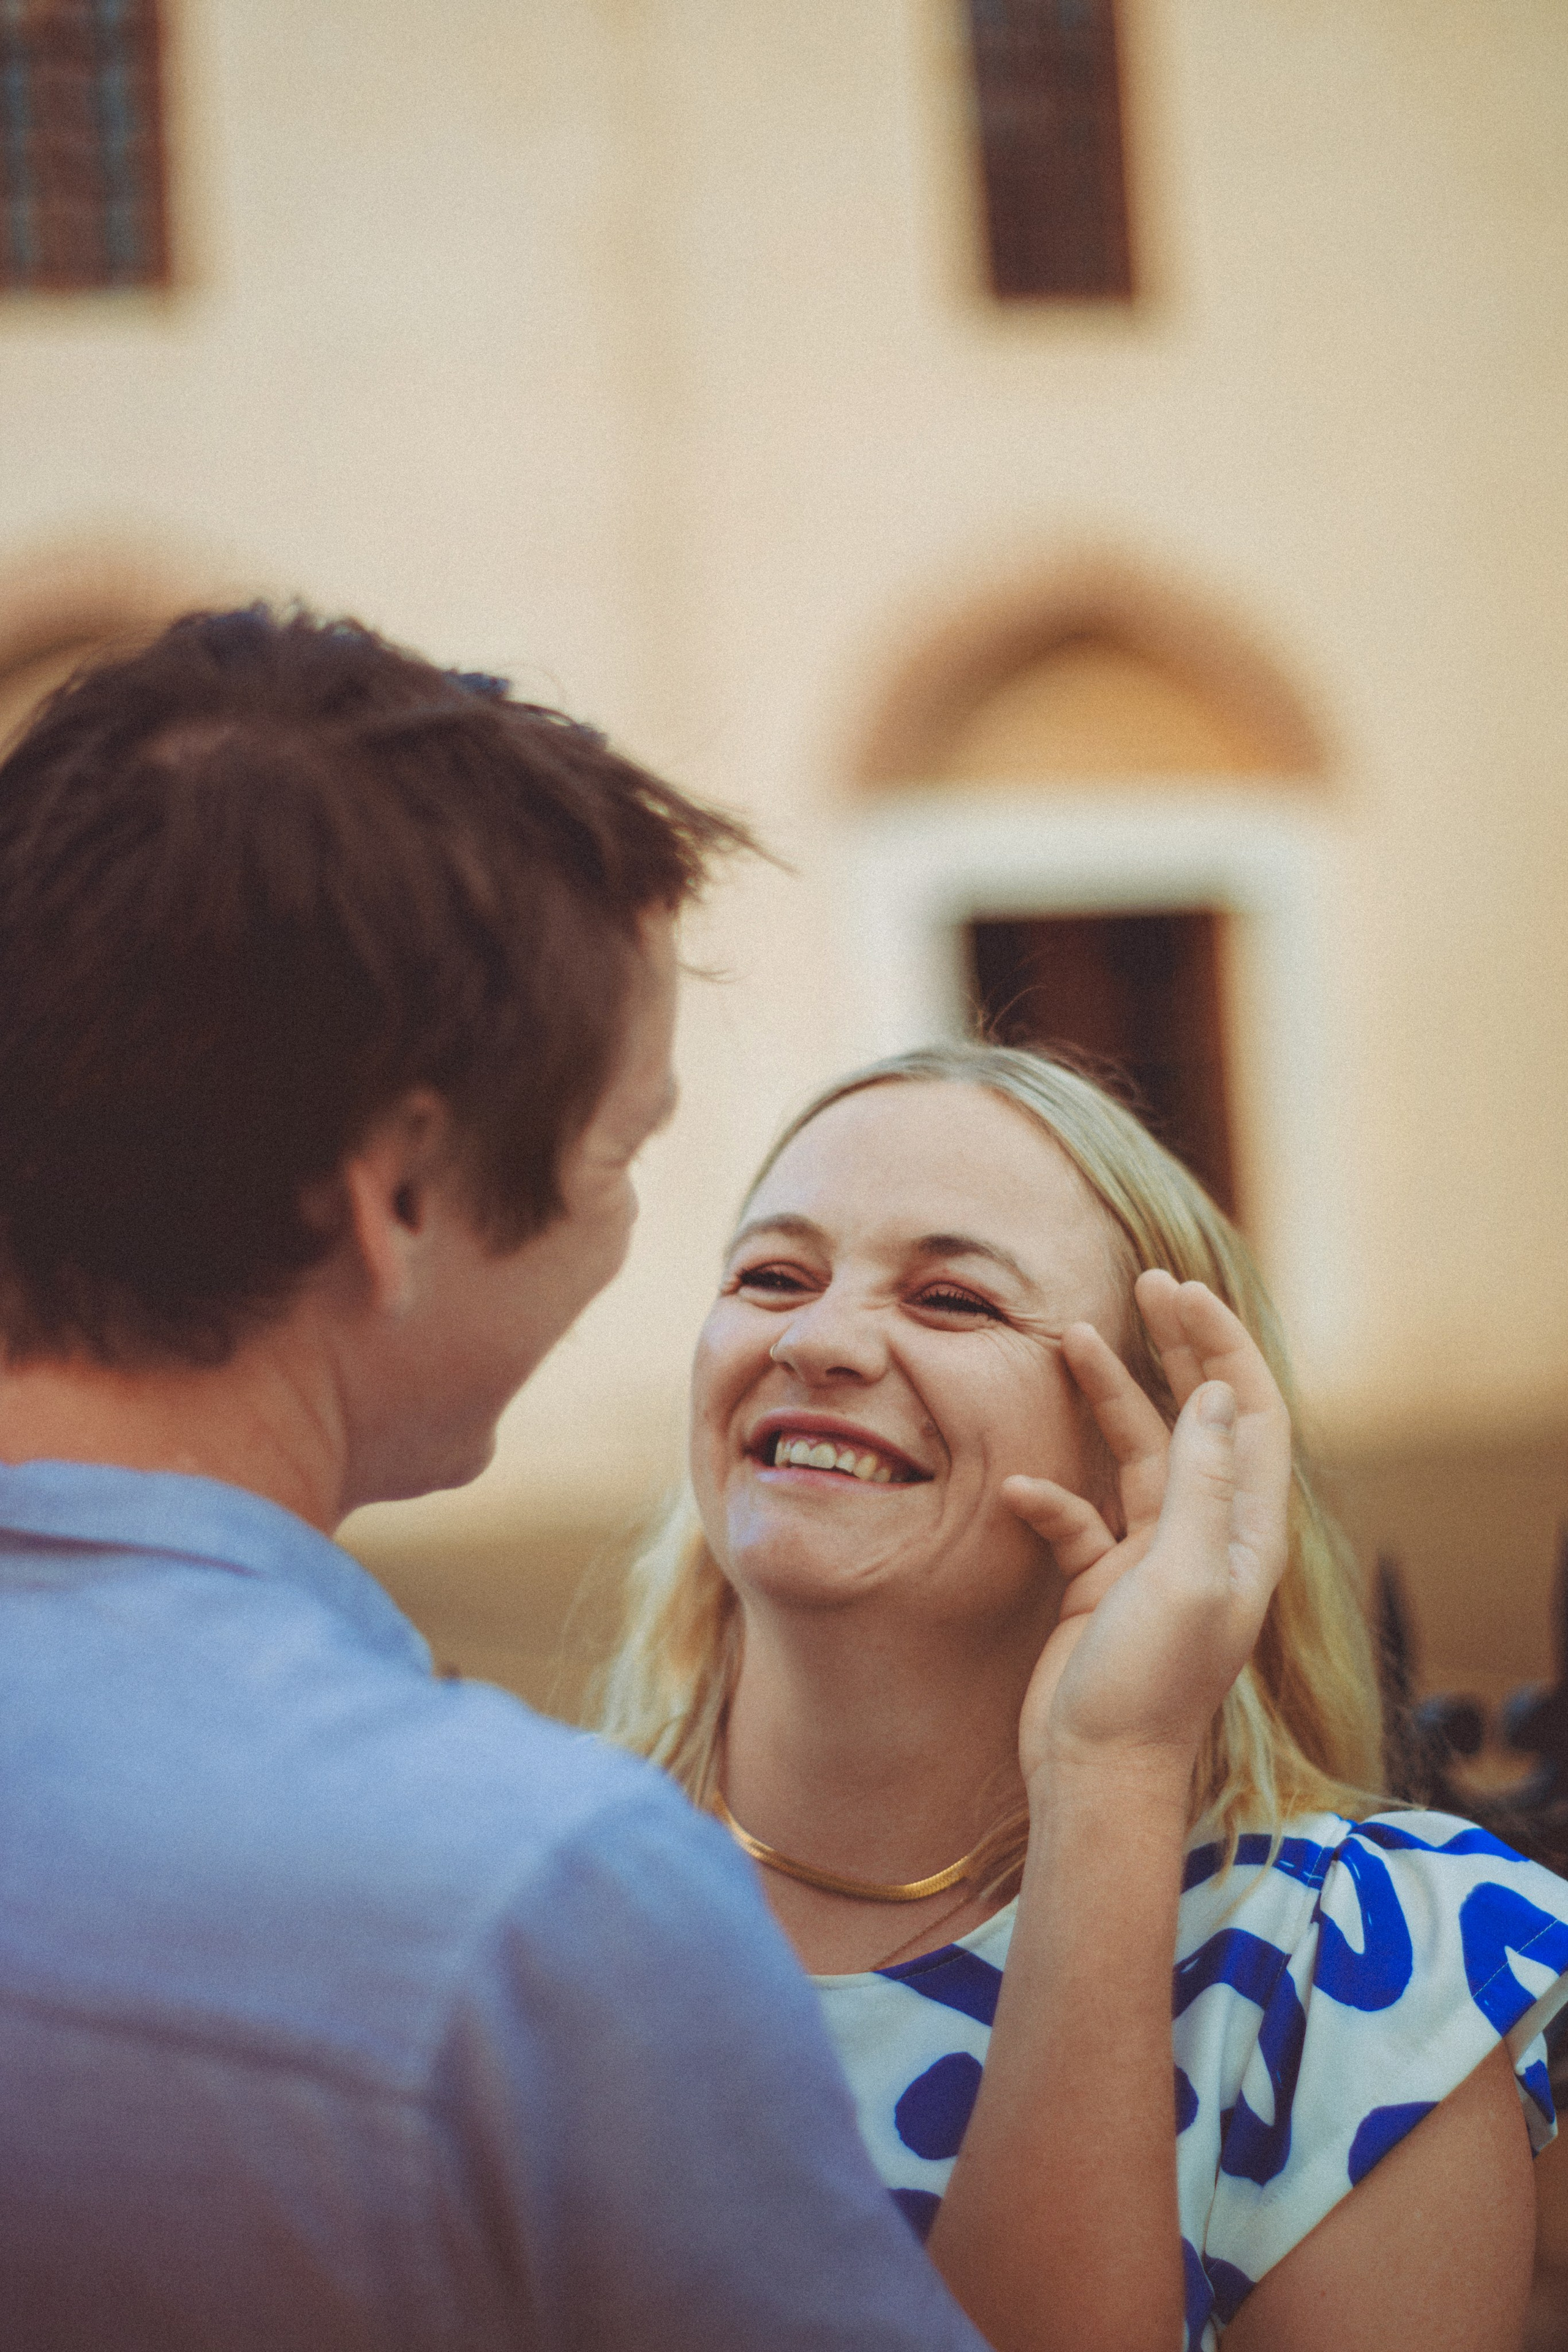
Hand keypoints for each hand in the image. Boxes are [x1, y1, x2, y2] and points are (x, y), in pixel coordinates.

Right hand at [1004, 1270, 1291, 1797]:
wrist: (1094, 1773)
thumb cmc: (1148, 1687)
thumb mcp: (1186, 1579)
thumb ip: (1203, 1485)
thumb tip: (1216, 1395)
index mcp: (1247, 1533)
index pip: (1250, 1413)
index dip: (1223, 1346)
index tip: (1181, 1291)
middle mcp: (1208, 1535)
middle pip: (1199, 1417)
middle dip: (1176, 1348)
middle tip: (1146, 1283)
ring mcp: (1153, 1556)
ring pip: (1135, 1453)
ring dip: (1108, 1396)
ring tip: (1071, 1336)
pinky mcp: (1100, 1580)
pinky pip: (1077, 1515)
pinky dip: (1049, 1494)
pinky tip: (1019, 1491)